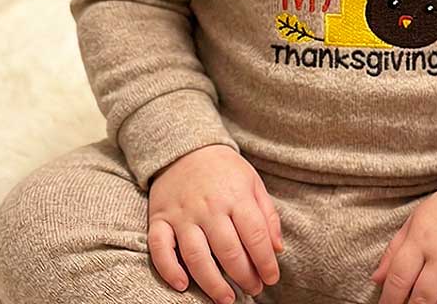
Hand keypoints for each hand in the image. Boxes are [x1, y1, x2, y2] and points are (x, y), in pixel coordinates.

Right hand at [148, 144, 283, 302]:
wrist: (186, 148)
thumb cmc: (225, 170)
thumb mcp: (252, 182)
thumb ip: (267, 215)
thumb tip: (277, 249)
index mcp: (236, 195)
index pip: (254, 235)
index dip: (265, 261)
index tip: (271, 278)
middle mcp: (209, 207)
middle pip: (228, 251)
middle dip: (244, 277)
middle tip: (252, 290)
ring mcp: (183, 214)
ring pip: (196, 256)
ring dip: (212, 283)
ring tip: (226, 299)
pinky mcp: (160, 219)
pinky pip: (160, 248)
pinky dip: (169, 270)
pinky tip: (183, 285)